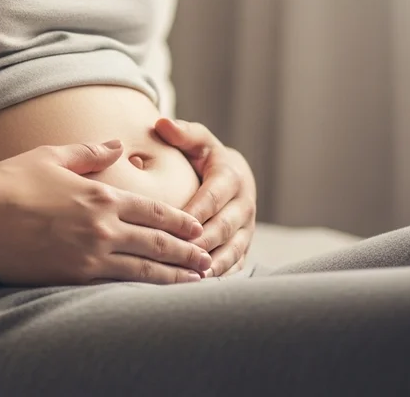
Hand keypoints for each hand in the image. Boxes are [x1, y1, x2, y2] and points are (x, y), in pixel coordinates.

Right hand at [0, 141, 211, 286]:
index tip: (197, 226)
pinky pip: (117, 285)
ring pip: (144, 268)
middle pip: (157, 241)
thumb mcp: (53, 156)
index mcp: (101, 193)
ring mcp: (89, 254)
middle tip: (209, 260)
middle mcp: (102, 225)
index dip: (179, 219)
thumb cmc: (10, 180)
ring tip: (195, 280)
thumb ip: (90, 152)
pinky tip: (153, 293)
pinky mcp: (71, 277)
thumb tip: (117, 144)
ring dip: (173, 275)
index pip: (152, 210)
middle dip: (187, 252)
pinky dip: (142, 289)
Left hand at [153, 118, 256, 277]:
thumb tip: (162, 123)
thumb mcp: (197, 140)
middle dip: (204, 242)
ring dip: (214, 264)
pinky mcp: (245, 245)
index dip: (197, 211)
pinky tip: (201, 285)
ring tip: (193, 275)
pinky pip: (236, 264)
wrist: (232, 175)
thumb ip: (182, 133)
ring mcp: (247, 228)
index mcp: (231, 176)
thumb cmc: (205, 156)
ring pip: (233, 249)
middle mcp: (244, 204)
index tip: (176, 223)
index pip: (214, 196)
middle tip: (181, 255)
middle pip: (224, 227)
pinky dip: (221, 275)